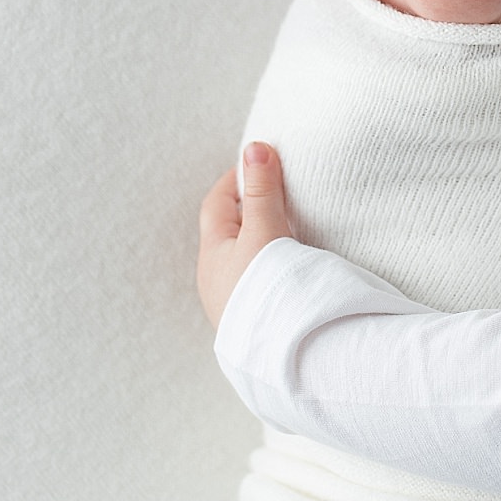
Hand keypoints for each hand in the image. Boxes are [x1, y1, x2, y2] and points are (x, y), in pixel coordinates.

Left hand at [197, 142, 293, 329]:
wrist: (284, 353)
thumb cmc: (267, 291)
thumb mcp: (265, 233)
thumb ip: (263, 191)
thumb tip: (254, 147)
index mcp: (212, 254)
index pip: (216, 204)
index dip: (236, 181)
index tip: (260, 166)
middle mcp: (214, 281)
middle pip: (227, 234)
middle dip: (249, 211)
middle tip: (277, 195)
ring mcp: (231, 304)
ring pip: (241, 262)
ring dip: (259, 244)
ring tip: (287, 234)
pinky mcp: (251, 323)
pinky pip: (254, 285)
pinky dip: (268, 270)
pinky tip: (288, 275)